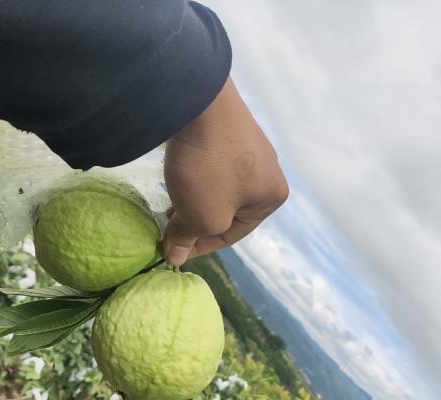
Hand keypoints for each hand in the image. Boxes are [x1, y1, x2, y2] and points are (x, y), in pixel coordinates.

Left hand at [162, 77, 288, 265]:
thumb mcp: (201, 216)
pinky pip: (212, 163)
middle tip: (168, 229)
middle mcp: (268, 170)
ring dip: (194, 199)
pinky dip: (195, 175)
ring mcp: (250, 145)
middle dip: (196, 221)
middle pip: (226, 210)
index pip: (232, 234)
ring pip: (218, 186)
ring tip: (169, 204)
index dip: (199, 247)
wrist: (199, 101)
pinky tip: (177, 175)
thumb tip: (174, 259)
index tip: (171, 252)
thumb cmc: (209, 169)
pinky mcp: (229, 127)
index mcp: (272, 196)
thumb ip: (188, 240)